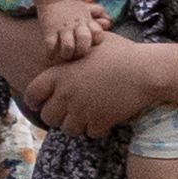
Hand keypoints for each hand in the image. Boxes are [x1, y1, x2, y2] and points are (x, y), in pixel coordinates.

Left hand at [26, 42, 166, 142]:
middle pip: (48, 117)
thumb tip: (71, 45)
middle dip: (56, 116)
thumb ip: (77, 50)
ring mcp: (82, 110)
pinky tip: (104, 118)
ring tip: (86, 116)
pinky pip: (90, 133)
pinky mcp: (99, 121)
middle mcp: (67, 94)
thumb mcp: (93, 45)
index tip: (39, 103)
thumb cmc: (122, 52)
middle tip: (68, 112)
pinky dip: (96, 128)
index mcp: (60, 74)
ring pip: (68, 129)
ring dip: (76, 125)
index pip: (32, 93)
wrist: (145, 70)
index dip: (34, 100)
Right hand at [27, 0, 105, 67]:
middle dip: (81, 51)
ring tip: (65, 55)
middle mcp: (76, 24)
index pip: (98, 32)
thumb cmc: (72, 7)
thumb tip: (108, 22)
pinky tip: (52, 54)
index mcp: (86, 20)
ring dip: (67, 54)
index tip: (91, 43)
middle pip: (84, 40)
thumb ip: (100, 13)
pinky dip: (51, 53)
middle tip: (77, 55)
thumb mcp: (88, 7)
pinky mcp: (48, 31)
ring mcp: (62, 28)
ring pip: (68, 46)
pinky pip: (51, 46)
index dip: (96, 39)